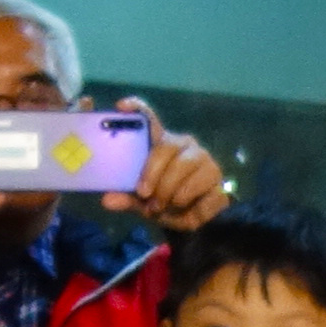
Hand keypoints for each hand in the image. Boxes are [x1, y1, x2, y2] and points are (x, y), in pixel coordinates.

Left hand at [115, 119, 230, 233]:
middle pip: (167, 147)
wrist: (193, 220)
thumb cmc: (162, 201)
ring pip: (184, 171)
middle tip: (145, 195)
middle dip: (153, 174)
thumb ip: (125, 197)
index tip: (121, 106)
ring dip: (170, 194)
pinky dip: (189, 207)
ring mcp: (205, 160)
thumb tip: (107, 200)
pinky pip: (200, 192)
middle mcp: (184, 144)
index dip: (137, 109)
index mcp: (161, 143)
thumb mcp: (140, 201)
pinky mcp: (218, 180)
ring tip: (163, 207)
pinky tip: (186, 211)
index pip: (149, 119)